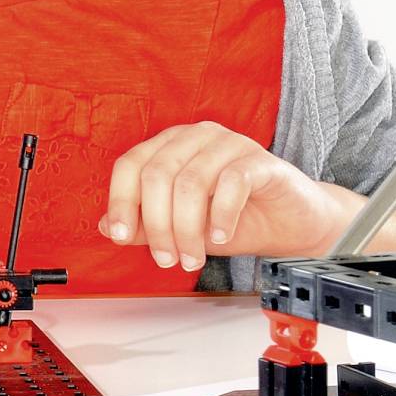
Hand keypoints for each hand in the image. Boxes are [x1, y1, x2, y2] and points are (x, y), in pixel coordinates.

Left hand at [97, 121, 352, 272]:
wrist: (289, 223)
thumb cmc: (232, 219)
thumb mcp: (180, 226)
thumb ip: (144, 224)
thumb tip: (106, 226)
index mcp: (170, 145)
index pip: (130, 164)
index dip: (121, 201)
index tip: (120, 236)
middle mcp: (196, 137)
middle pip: (158, 174)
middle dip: (157, 224)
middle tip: (167, 259)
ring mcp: (229, 143)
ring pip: (191, 181)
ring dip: (187, 228)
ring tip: (193, 258)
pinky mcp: (260, 160)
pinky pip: (231, 182)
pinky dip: (220, 214)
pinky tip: (221, 237)